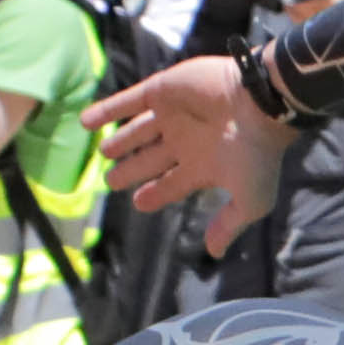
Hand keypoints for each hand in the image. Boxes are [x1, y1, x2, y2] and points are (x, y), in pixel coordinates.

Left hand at [86, 55, 277, 254]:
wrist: (259, 103)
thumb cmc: (255, 153)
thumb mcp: (250, 199)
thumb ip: (228, 224)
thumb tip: (214, 253)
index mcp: (203, 166)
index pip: (171, 185)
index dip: (154, 195)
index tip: (138, 203)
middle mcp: (185, 141)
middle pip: (150, 160)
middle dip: (131, 171)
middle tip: (109, 182)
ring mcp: (172, 115)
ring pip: (138, 131)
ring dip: (120, 142)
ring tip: (102, 153)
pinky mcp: (161, 90)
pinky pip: (127, 101)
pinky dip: (106, 111)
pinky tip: (84, 122)